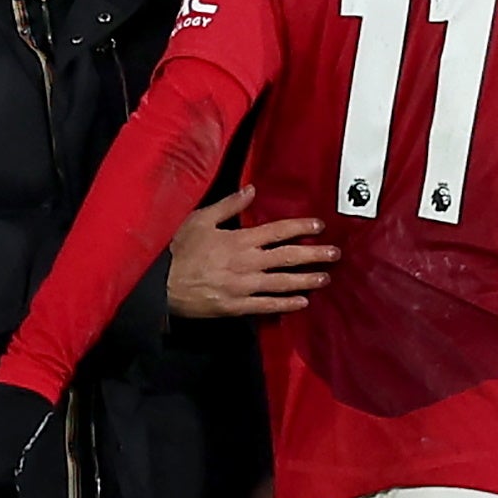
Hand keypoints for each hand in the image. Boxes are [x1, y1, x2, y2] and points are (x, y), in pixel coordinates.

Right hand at [167, 185, 335, 318]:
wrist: (163, 285)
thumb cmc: (180, 251)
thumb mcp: (200, 220)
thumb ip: (229, 206)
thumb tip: (252, 190)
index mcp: (240, 240)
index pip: (278, 231)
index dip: (300, 227)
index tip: (319, 225)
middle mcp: (247, 262)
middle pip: (288, 257)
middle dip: (314, 255)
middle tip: (335, 254)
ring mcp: (244, 287)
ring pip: (283, 282)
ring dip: (307, 280)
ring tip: (326, 278)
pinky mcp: (238, 306)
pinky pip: (267, 306)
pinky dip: (286, 304)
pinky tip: (302, 302)